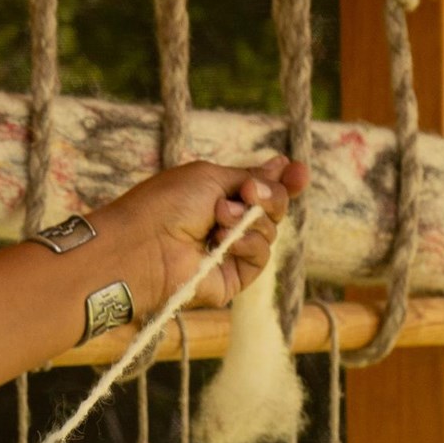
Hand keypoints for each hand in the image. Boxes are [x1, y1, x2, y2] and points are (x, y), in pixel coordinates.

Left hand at [100, 156, 309, 315]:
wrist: (143, 244)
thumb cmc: (166, 204)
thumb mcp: (211, 177)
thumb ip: (251, 176)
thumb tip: (283, 164)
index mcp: (217, 196)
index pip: (262, 189)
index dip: (285, 181)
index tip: (300, 172)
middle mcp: (226, 223)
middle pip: (274, 208)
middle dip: (270, 196)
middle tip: (249, 192)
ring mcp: (230, 252)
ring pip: (270, 232)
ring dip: (250, 220)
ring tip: (218, 217)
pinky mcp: (232, 278)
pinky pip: (261, 257)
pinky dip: (248, 244)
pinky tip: (224, 241)